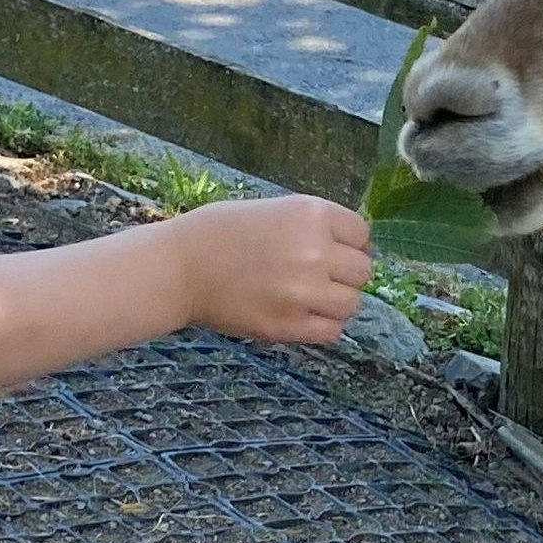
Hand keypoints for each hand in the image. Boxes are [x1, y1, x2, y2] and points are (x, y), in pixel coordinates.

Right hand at [164, 196, 373, 344]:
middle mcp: (315, 250)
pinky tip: (301, 315)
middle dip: (344, 274)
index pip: (361, 234)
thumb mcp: (273, 211)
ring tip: (307, 297)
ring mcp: (303, 290)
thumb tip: (349, 248)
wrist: (180, 267)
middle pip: (362, 271)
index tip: (331, 251)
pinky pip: (332, 331)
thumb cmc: (219, 233)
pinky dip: (322, 326)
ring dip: (335, 302)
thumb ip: (313, 227)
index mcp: (311, 214)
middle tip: (317, 276)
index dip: (348, 244)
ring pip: (351, 303)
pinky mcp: (288, 325)